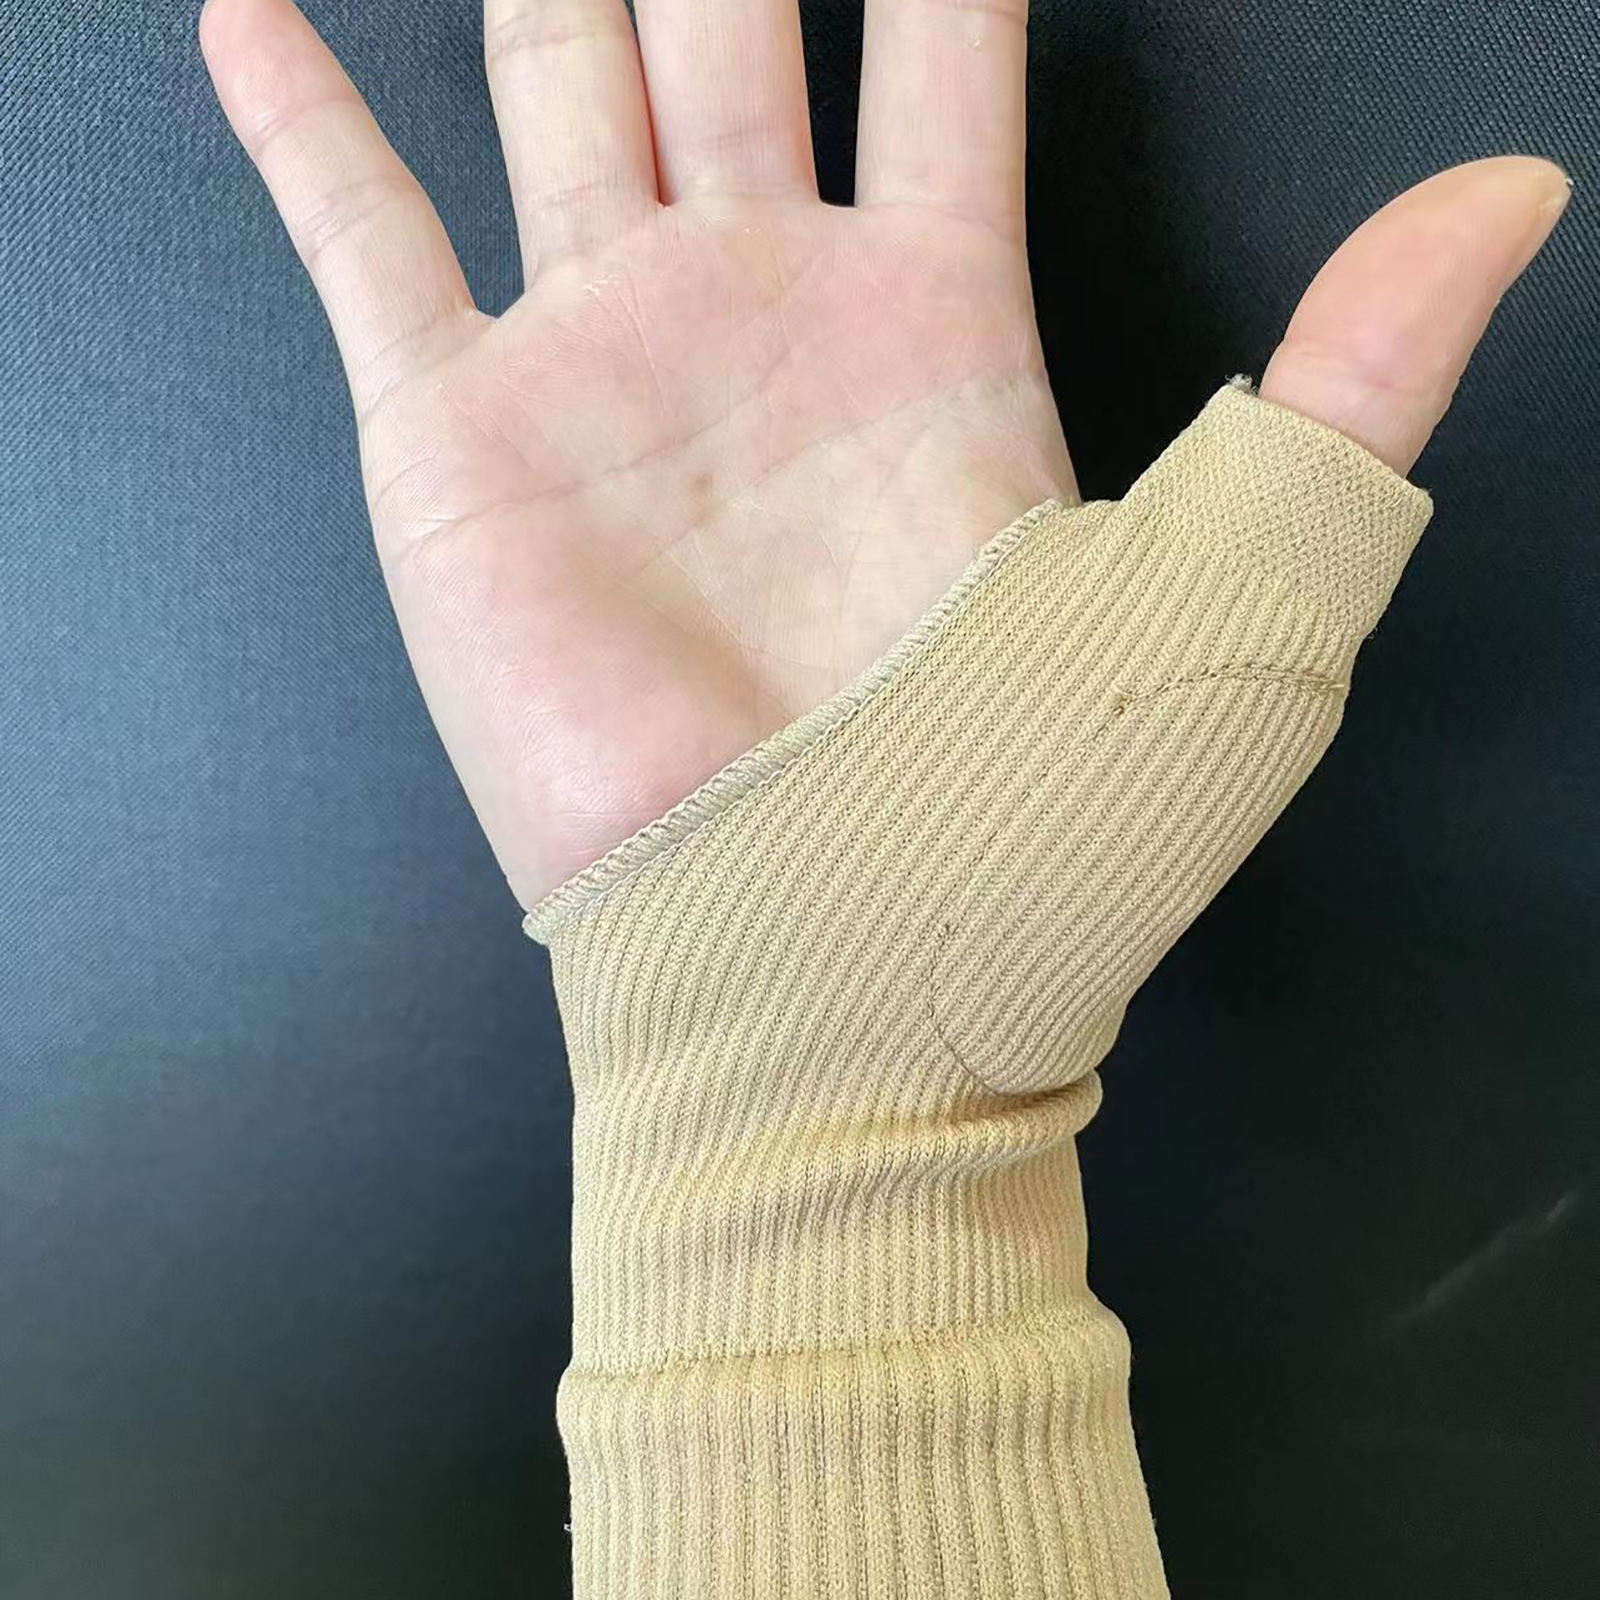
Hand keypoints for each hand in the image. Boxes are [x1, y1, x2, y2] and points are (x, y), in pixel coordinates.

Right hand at [200, 0, 1566, 907]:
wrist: (824, 981)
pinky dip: (303, 122)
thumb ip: (1358, 376)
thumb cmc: (1031, 832)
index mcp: (941, 325)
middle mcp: (765, 316)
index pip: (941, 44)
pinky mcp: (461, 445)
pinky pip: (361, 238)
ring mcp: (603, 366)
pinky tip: (260, 5)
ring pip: (553, 88)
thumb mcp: (1246, 597)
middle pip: (729, 28)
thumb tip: (1512, 191)